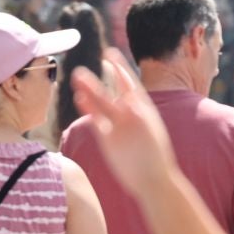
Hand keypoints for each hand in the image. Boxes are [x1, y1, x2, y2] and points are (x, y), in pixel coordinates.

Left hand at [70, 64, 178, 200]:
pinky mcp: (110, 139)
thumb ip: (138, 117)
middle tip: (96, 56)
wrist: (157, 180)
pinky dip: (87, 107)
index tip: (110, 54)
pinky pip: (96, 119)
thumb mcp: (150, 131)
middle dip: (108, 70)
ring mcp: (122, 126)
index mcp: (146, 110)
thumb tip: (127, 108)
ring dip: (90, 85)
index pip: (131, 83)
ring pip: (103, 100)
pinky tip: (78, 97)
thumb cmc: (154, 159)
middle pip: (118, 87)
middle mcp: (135, 114)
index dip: (120, 67)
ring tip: (77, 74)